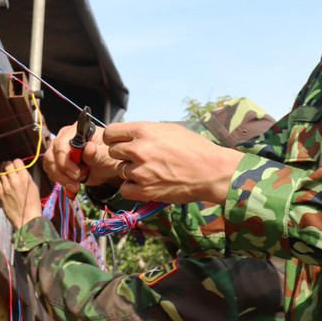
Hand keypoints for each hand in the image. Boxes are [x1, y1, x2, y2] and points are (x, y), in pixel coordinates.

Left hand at [0, 159, 42, 229]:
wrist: (27, 218)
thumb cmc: (33, 203)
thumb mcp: (33, 186)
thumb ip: (26, 176)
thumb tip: (20, 170)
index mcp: (24, 177)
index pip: (16, 161)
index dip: (16, 162)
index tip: (16, 165)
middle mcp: (14, 180)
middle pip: (7, 165)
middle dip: (7, 164)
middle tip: (8, 167)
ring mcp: (6, 187)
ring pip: (1, 173)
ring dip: (3, 173)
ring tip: (6, 176)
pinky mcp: (0, 193)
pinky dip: (1, 182)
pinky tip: (5, 186)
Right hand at [43, 122, 123, 194]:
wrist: (107, 167)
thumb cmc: (108, 157)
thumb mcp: (105, 156)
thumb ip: (95, 153)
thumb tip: (88, 147)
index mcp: (76, 131)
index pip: (60, 144)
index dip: (65, 162)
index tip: (78, 174)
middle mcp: (64, 137)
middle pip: (51, 155)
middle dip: (62, 172)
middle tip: (77, 182)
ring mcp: (59, 149)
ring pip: (49, 165)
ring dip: (61, 178)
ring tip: (76, 186)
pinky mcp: (57, 161)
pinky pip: (51, 171)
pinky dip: (60, 180)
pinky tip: (72, 186)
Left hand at [103, 122, 244, 203]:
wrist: (211, 171)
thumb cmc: (194, 148)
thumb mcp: (168, 129)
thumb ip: (145, 132)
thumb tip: (129, 136)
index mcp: (144, 130)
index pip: (110, 132)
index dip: (114, 137)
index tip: (119, 142)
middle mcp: (138, 149)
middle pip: (113, 152)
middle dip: (123, 155)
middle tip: (139, 158)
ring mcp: (140, 171)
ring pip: (120, 170)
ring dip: (131, 172)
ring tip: (151, 171)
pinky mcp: (145, 191)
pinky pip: (124, 189)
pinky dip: (132, 188)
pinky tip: (146, 184)